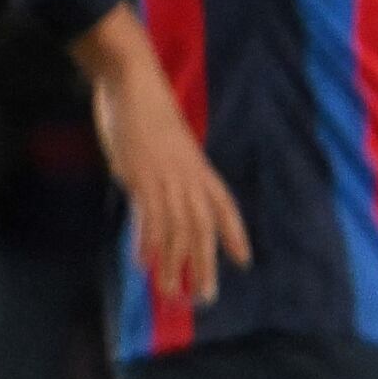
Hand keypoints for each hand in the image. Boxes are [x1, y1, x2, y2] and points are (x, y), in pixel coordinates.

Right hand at [86, 23, 248, 312]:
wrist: (134, 80)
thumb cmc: (145, 109)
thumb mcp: (165, 143)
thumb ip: (165, 168)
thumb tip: (153, 189)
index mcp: (198, 167)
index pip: (224, 207)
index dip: (234, 234)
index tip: (243, 261)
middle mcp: (189, 176)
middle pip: (203, 229)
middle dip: (205, 265)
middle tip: (206, 298)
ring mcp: (166, 177)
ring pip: (178, 230)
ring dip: (176, 265)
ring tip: (174, 294)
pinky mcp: (142, 175)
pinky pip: (149, 216)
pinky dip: (149, 243)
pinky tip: (145, 266)